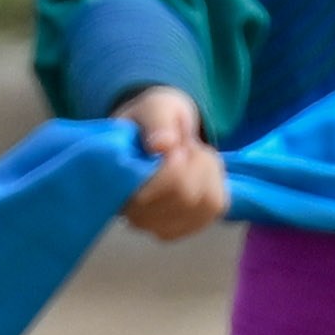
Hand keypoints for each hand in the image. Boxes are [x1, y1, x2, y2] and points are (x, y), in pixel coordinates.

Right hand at [117, 84, 232, 242]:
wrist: (158, 134)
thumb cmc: (151, 120)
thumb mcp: (154, 107)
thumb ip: (157, 122)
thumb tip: (161, 145)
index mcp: (118, 185)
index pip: (158, 190)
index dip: (176, 163)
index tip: (173, 143)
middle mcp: (135, 216)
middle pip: (186, 198)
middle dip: (195, 162)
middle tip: (182, 146)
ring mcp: (160, 226)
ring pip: (206, 204)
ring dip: (207, 171)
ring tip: (190, 157)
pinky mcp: (185, 227)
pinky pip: (216, 207)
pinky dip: (216, 183)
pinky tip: (198, 174)